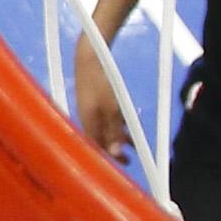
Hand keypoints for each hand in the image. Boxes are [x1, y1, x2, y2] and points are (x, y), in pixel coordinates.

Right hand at [76, 42, 134, 160]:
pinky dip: (116, 124)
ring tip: (133, 144)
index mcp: (87, 124)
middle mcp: (86, 120)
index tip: (125, 162)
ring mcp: (89, 111)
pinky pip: (104, 119)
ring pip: (104, 130)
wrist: (88, 59)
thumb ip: (115, 130)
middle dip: (115, 150)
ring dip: (118, 137)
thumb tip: (116, 152)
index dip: (111, 157)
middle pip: (101, 141)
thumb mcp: (113, 108)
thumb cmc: (100, 82)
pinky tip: (127, 123)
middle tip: (130, 158)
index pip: (98, 147)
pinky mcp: (92, 103)